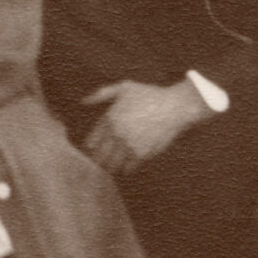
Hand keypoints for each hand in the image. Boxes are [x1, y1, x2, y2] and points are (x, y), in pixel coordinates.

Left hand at [82, 78, 213, 174]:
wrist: (174, 107)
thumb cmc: (149, 95)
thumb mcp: (123, 88)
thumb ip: (101, 94)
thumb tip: (83, 101)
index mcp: (109, 118)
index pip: (91, 142)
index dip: (90, 148)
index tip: (92, 151)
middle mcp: (117, 134)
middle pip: (99, 157)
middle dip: (99, 160)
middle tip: (101, 162)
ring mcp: (129, 145)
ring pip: (112, 166)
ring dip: (111, 167)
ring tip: (112, 167)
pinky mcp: (143, 155)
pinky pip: (128, 169)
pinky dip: (126, 169)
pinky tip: (126, 166)